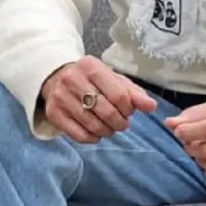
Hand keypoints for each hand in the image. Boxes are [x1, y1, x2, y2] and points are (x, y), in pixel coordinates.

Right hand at [40, 55, 157, 143]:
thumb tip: (152, 106)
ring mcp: (61, 97)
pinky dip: (92, 139)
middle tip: (122, 124)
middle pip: (106, 111)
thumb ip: (134, 93)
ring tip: (111, 129)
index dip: (128, 109)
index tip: (129, 112)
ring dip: (107, 132)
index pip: (118, 94)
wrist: (57, 77)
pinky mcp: (53, 113)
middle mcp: (73, 80)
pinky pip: (78, 134)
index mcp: (91, 66)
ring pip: (92, 124)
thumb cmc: (92, 80)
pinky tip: (96, 135)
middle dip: (119, 123)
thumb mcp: (114, 80)